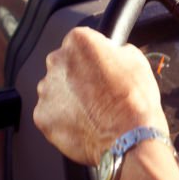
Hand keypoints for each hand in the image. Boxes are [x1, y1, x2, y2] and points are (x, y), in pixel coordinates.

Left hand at [33, 27, 168, 165]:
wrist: (129, 138)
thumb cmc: (134, 100)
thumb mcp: (136, 59)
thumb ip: (115, 50)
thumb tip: (111, 53)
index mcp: (79, 42)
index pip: (80, 41)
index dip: (94, 56)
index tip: (101, 68)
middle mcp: (57, 62)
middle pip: (63, 64)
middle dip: (77, 75)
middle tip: (98, 92)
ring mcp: (47, 90)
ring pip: (55, 89)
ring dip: (68, 97)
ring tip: (92, 110)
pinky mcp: (42, 116)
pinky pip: (50, 113)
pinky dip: (63, 118)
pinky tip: (83, 123)